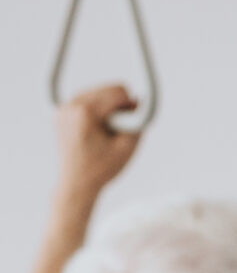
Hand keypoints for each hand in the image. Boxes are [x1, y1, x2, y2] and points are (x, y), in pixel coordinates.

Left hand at [54, 84, 140, 204]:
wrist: (76, 183)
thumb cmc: (102, 168)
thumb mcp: (128, 147)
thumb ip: (138, 121)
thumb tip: (139, 100)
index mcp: (86, 113)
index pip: (117, 92)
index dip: (132, 106)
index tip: (132, 122)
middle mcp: (71, 106)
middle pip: (107, 89)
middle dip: (120, 106)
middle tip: (119, 128)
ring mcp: (64, 108)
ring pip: (97, 93)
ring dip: (109, 107)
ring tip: (107, 130)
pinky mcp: (61, 112)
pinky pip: (86, 100)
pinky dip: (98, 110)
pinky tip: (99, 128)